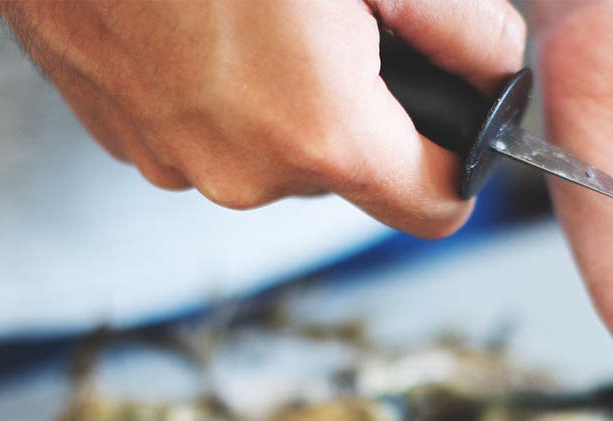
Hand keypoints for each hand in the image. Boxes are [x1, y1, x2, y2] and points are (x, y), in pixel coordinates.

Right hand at [0, 0, 524, 237]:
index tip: (455, 112)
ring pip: (266, 151)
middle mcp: (242, 172)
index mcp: (319, 136)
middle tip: (333, 19)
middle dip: (357, 108)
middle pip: (344, 174)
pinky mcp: (116, 131)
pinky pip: (199, 130)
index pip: (433, 208)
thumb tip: (495, 66)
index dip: (457, 159)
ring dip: (278, 95)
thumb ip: (461, 22)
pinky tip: (194, 15)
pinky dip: (212, 87)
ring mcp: (168, 157)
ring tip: (252, 8)